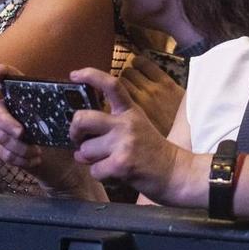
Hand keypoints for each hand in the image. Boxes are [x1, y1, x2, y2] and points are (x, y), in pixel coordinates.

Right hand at [0, 64, 94, 196]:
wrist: (69, 166)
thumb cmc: (71, 136)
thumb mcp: (78, 117)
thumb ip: (81, 100)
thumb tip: (84, 82)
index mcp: (28, 99)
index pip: (11, 81)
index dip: (1, 74)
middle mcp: (14, 113)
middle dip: (4, 120)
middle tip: (21, 132)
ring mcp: (9, 133)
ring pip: (1, 136)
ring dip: (20, 147)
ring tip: (39, 152)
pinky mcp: (10, 151)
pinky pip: (6, 154)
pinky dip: (22, 159)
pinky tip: (36, 160)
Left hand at [66, 67, 192, 203]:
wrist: (175, 172)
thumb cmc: (152, 151)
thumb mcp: (137, 125)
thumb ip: (111, 123)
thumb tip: (80, 133)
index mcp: (130, 111)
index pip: (110, 85)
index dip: (90, 75)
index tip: (73, 75)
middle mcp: (126, 123)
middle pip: (82, 118)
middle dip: (74, 132)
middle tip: (79, 139)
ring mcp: (123, 143)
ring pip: (85, 150)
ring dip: (89, 159)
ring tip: (106, 160)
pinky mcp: (121, 163)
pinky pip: (94, 169)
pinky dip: (99, 174)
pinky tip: (114, 172)